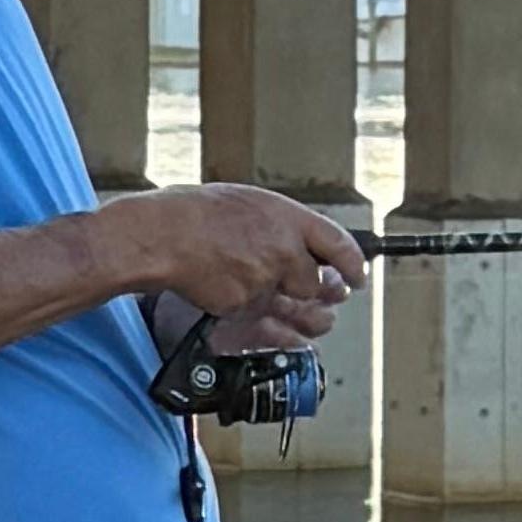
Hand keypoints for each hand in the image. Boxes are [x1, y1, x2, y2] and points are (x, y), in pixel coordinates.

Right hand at [129, 183, 366, 341]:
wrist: (163, 235)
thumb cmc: (197, 213)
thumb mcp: (249, 204)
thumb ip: (279, 226)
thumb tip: (299, 243)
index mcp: (288, 219)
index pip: (339, 246)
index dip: (353, 265)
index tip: (358, 278)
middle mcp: (284, 250)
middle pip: (316, 285)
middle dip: (314, 292)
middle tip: (311, 291)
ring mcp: (266, 281)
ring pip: (287, 306)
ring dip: (284, 308)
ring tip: (261, 291)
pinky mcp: (245, 305)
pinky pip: (255, 317)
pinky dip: (246, 309)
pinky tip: (228, 291)